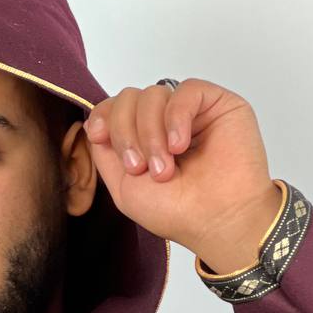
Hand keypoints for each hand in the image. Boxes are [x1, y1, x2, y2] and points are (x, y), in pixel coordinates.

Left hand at [82, 78, 277, 263]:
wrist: (217, 222)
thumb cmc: (177, 212)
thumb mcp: (123, 188)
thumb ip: (105, 154)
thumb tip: (95, 123)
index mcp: (143, 139)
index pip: (115, 108)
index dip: (103, 116)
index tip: (99, 136)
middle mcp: (165, 122)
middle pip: (129, 98)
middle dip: (125, 132)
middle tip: (140, 168)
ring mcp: (190, 112)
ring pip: (153, 94)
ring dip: (150, 133)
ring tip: (165, 168)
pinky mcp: (216, 104)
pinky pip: (186, 90)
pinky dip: (176, 117)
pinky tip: (180, 145)